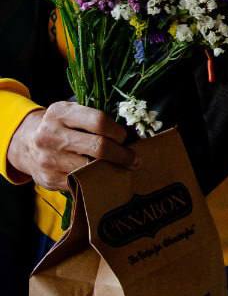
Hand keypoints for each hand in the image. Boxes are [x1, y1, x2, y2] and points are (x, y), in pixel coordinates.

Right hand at [6, 102, 135, 190]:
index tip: (127, 138)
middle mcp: (50, 135)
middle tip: (134, 159)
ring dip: (111, 169)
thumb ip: (95, 119)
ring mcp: (48, 159)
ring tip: (120, 167)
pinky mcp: (48, 178)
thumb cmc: (60, 126)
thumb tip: (133, 134)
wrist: (24, 143)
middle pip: (98, 147)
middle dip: (122, 155)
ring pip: (91, 167)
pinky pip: (81, 182)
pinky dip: (95, 180)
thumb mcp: (71, 113)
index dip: (118, 131)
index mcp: (60, 113)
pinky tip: (102, 176)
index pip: (98, 121)